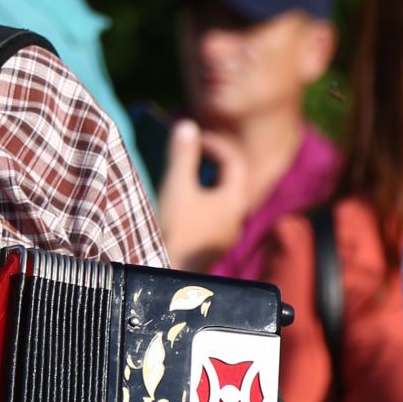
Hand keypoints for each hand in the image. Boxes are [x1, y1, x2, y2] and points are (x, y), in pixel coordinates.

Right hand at [157, 120, 248, 268]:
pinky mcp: (209, 249)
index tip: (194, 138)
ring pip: (220, 201)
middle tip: (190, 152)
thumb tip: (186, 125)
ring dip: (203, 184)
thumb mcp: (177, 186)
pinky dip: (198, 202)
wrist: (166, 276)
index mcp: (235, 201)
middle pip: (230, 181)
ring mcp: (223, 237)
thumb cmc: (175, 229)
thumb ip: (183, 154)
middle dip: (211, 163)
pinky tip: (178, 205)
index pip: (234, 162)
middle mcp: (236, 220)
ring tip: (181, 175)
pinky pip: (211, 217)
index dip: (215, 145)